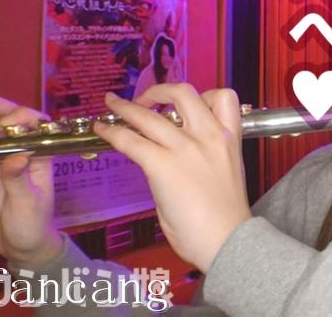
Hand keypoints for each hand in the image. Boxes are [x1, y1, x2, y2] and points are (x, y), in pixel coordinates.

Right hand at [0, 96, 62, 268]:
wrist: (19, 245)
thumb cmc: (33, 224)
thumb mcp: (28, 204)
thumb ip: (19, 180)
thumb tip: (17, 157)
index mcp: (40, 154)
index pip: (34, 124)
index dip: (20, 117)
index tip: (5, 125)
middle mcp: (20, 150)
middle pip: (7, 118)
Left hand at [93, 84, 250, 272]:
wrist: (228, 240)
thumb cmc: (227, 219)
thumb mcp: (225, 175)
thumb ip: (203, 159)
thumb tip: (174, 161)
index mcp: (229, 139)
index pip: (223, 98)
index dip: (202, 95)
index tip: (186, 105)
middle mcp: (209, 136)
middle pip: (184, 92)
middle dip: (160, 90)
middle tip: (146, 100)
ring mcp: (185, 148)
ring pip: (150, 114)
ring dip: (126, 107)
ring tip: (112, 104)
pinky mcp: (162, 165)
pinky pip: (131, 141)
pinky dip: (112, 132)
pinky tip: (102, 130)